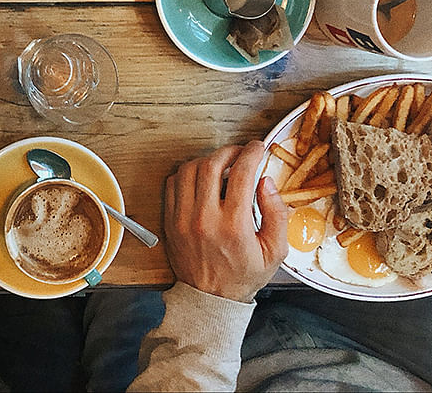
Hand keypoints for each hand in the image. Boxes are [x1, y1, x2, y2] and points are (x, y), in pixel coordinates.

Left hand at [163, 141, 287, 302]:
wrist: (209, 298)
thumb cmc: (244, 275)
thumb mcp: (275, 251)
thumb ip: (276, 214)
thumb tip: (266, 182)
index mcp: (233, 225)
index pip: (242, 174)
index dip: (252, 154)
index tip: (259, 148)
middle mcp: (204, 218)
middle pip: (211, 165)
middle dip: (229, 151)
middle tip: (241, 152)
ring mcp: (183, 218)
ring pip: (188, 170)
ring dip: (206, 160)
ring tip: (221, 164)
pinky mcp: (170, 220)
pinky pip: (172, 184)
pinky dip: (186, 173)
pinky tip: (200, 177)